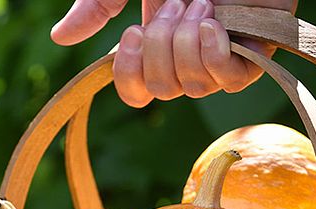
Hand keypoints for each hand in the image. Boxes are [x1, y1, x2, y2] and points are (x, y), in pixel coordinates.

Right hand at [51, 0, 297, 106]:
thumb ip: (97, 6)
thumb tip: (62, 38)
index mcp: (157, 42)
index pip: (137, 92)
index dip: (129, 78)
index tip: (131, 34)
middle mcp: (185, 56)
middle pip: (161, 91)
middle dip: (161, 46)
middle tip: (174, 3)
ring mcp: (219, 56)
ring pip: (193, 88)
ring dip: (188, 42)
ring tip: (201, 2)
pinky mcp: (254, 52)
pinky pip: (231, 82)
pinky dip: (216, 55)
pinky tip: (212, 23)